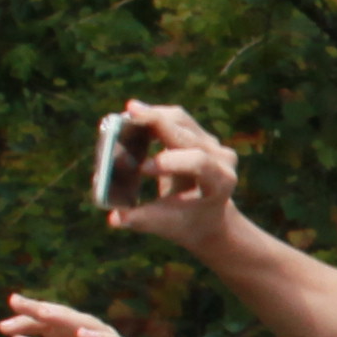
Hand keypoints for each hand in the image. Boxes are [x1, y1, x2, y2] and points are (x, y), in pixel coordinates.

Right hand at [102, 101, 242, 251]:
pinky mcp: (198, 134)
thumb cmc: (187, 223)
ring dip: (153, 115)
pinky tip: (134, 114)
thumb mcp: (167, 225)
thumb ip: (143, 220)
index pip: (199, 163)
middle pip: (187, 134)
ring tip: (129, 112)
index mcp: (220, 182)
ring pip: (180, 120)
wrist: (209, 217)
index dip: (171, 161)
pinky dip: (153, 116)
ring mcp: (211, 143)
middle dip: (157, 123)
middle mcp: (221, 158)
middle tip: (130, 113)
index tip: (143, 168)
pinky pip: (175, 119)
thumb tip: (115, 218)